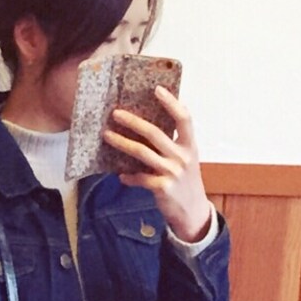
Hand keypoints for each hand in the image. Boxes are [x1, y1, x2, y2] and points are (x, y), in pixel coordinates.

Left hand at [103, 86, 211, 242]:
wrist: (193, 211)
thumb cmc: (185, 182)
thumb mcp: (185, 160)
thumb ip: (172, 144)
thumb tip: (145, 128)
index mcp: (190, 145)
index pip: (184, 118)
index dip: (171, 102)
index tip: (157, 89)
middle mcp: (182, 156)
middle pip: (155, 133)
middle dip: (133, 122)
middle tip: (116, 113)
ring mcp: (172, 172)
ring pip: (142, 153)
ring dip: (122, 143)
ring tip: (107, 136)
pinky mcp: (162, 187)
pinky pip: (140, 178)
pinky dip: (129, 176)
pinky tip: (121, 175)